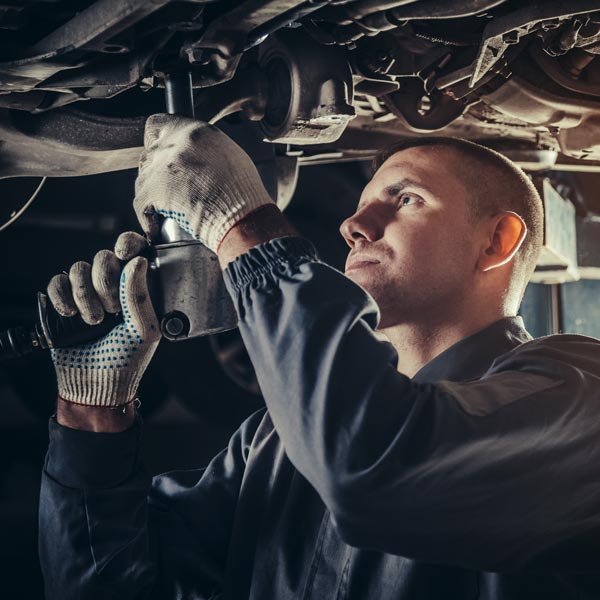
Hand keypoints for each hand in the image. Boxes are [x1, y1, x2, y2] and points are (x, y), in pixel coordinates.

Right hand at [47, 232, 160, 406]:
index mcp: (136, 288)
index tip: (124, 253)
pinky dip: (62, 297)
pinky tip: (71, 315)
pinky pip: (57, 282)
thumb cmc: (127, 359)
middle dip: (106, 283)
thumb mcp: (144, 330)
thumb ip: (140, 296)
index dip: (128, 243)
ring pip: (79, 267)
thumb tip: (137, 261)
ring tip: (94, 321)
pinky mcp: (63, 302)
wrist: (96, 385)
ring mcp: (86, 292)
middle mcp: (112, 286)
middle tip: (112, 310)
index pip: (134, 250)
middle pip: (103, 257)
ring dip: (85, 295)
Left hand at [134, 114, 273, 252]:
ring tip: (167, 208)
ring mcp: (163, 166)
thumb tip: (198, 156)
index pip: (158, 124)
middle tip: (169, 188)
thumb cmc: (244, 194)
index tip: (161, 154)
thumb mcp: (231, 157)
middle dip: (156, 171)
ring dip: (152, 193)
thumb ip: (207, 150)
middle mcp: (177, 144)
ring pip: (143, 177)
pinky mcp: (154, 190)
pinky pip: (140, 202)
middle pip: (150, 153)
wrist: (242, 217)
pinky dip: (147, 216)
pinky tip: (156, 226)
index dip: (156, 140)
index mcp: (197, 132)